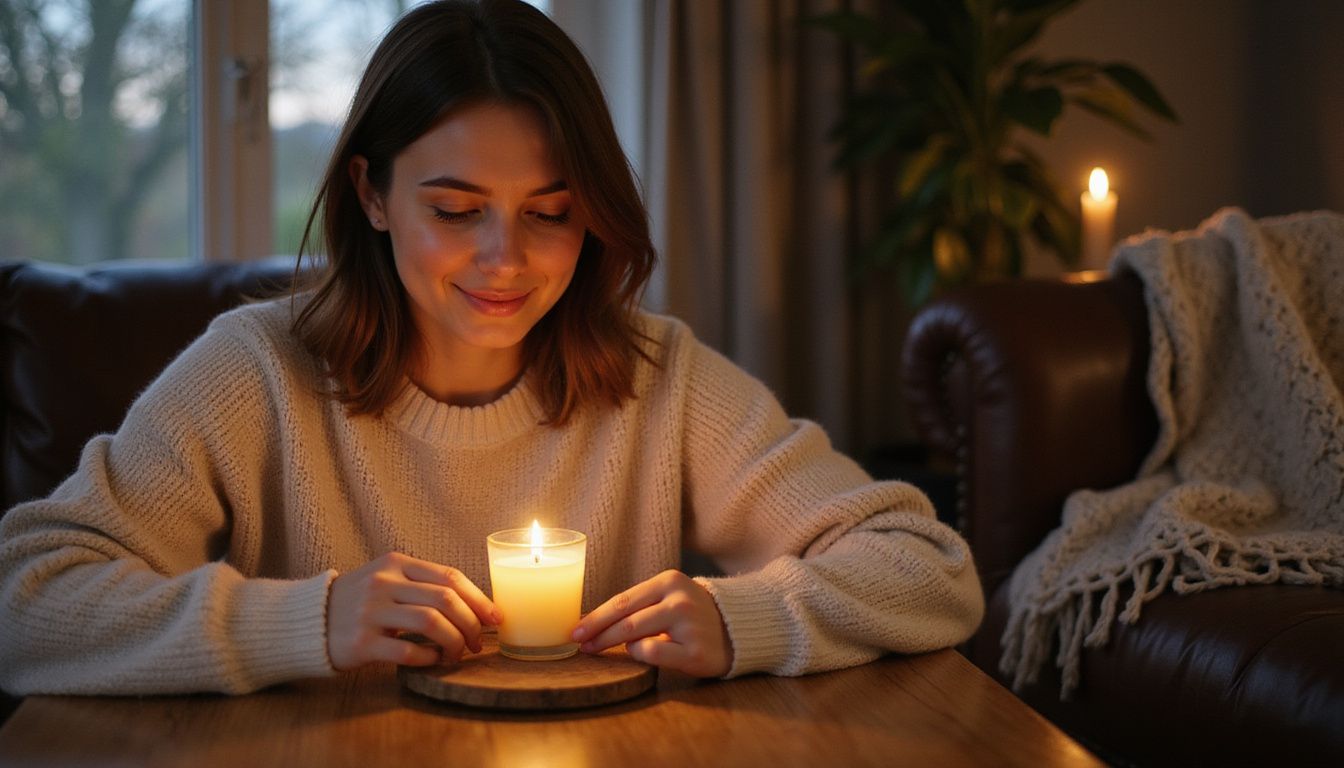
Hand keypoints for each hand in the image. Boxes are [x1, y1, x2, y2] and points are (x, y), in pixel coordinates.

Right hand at [326, 552, 498, 670]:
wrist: (309, 621)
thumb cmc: (359, 603)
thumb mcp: (387, 579)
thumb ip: (422, 585)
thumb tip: (475, 606)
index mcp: (396, 563)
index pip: (450, 576)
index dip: (479, 598)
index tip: (495, 618)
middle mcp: (384, 582)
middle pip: (445, 599)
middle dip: (471, 624)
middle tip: (478, 643)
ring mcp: (371, 612)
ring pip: (431, 623)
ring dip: (454, 642)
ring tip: (457, 654)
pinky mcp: (361, 642)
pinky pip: (407, 651)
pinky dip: (428, 658)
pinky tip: (432, 661)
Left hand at [571, 569, 731, 676]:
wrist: (736, 629)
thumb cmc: (691, 615)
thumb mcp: (667, 598)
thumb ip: (638, 606)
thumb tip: (591, 620)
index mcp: (669, 581)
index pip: (622, 599)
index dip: (595, 616)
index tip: (574, 629)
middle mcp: (679, 599)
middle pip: (624, 618)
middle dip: (596, 633)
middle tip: (579, 644)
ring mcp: (688, 625)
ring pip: (634, 634)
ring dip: (612, 643)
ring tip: (600, 650)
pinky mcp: (694, 651)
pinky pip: (652, 653)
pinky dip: (639, 654)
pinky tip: (642, 653)